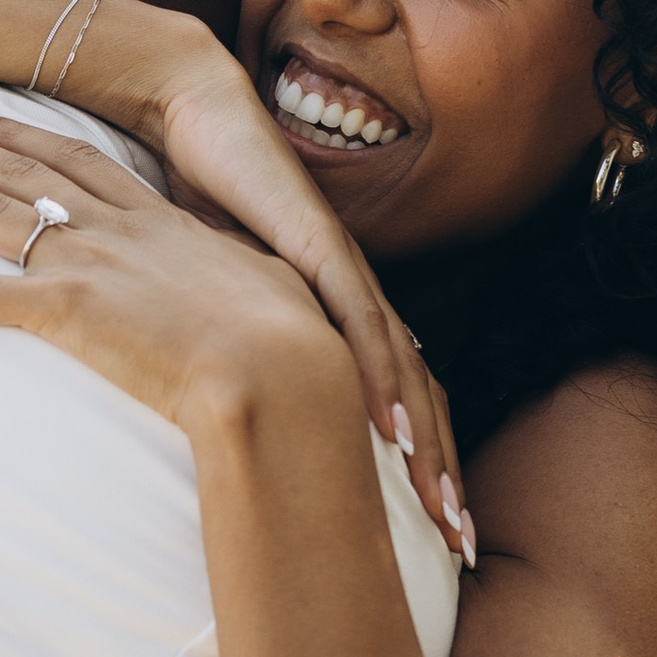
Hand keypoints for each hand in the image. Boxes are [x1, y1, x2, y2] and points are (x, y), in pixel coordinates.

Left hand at [0, 108, 348, 445]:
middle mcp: (113, 229)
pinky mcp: (64, 308)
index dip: (22, 135)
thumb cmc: (292, 345)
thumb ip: (243, 288)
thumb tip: (253, 299)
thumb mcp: (269, 299)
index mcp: (159, 222)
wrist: (283, 366)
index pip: (75, 162)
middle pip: (17, 171)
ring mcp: (86, 262)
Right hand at [137, 46, 466, 555]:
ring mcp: (344, 271)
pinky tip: (391, 426)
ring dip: (425, 440)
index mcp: (337, 314)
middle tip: (458, 542)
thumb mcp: (220, 302)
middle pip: (420, 397)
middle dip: (442, 473)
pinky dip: (380, 377)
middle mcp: (356, 296)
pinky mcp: (320, 246)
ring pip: (402, 370)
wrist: (198, 114)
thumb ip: (237, 348)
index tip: (430, 534)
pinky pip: (359, 323)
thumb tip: (228, 415)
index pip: (396, 401)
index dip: (420, 467)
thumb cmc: (203, 206)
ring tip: (437, 502)